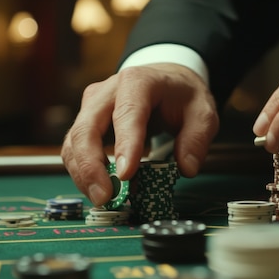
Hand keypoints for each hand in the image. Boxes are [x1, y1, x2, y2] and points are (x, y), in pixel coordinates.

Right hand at [62, 63, 218, 205]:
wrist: (166, 79)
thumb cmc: (182, 95)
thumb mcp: (203, 111)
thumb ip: (197, 139)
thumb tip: (186, 168)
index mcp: (138, 82)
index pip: (127, 114)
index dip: (125, 145)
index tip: (126, 175)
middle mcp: (106, 92)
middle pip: (86, 128)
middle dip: (91, 166)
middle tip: (105, 197)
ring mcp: (92, 106)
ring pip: (75, 141)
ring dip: (83, 174)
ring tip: (103, 199)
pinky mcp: (86, 122)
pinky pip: (75, 148)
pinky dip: (82, 172)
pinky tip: (98, 189)